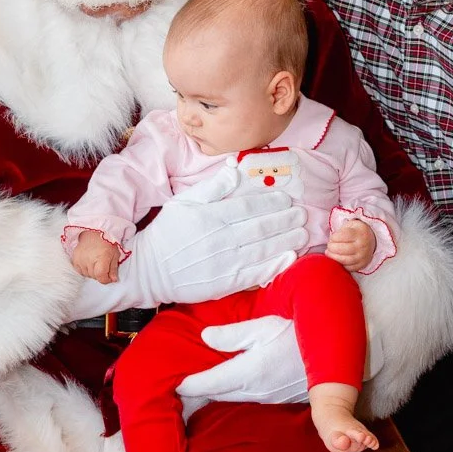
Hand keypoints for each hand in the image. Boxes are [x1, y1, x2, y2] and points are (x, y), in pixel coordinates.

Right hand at [72, 230, 119, 283]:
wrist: (94, 231)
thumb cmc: (106, 241)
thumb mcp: (115, 254)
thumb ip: (113, 268)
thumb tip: (113, 279)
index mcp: (101, 258)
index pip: (101, 276)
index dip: (105, 280)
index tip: (108, 278)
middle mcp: (89, 259)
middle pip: (94, 276)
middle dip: (100, 275)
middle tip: (103, 267)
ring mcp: (81, 259)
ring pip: (86, 274)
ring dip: (92, 272)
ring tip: (96, 263)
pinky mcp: (75, 258)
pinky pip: (79, 271)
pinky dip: (84, 269)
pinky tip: (89, 263)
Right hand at [125, 185, 308, 307]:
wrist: (149, 269)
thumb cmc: (167, 233)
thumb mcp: (184, 202)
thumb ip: (211, 187)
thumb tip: (234, 168)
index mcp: (211, 216)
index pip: (249, 207)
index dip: (271, 202)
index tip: (287, 199)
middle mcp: (220, 238)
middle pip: (261, 227)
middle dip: (286, 219)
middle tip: (303, 214)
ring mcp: (224, 262)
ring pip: (263, 249)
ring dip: (287, 240)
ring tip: (302, 233)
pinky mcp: (225, 283)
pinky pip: (256, 274)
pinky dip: (275, 266)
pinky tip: (289, 257)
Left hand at [178, 315, 308, 407]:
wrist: (335, 350)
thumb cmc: (297, 331)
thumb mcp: (262, 326)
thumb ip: (231, 334)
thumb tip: (205, 337)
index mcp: (247, 372)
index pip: (208, 384)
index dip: (188, 384)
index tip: (173, 382)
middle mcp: (256, 391)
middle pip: (218, 394)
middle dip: (199, 390)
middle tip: (182, 384)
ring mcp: (269, 398)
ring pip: (234, 397)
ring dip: (218, 391)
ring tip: (202, 382)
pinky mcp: (280, 399)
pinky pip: (250, 397)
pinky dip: (236, 391)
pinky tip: (233, 382)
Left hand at [326, 220, 375, 272]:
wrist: (371, 240)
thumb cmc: (356, 232)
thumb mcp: (350, 225)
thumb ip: (341, 231)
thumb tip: (330, 241)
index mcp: (360, 233)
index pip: (343, 236)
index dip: (334, 237)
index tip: (332, 238)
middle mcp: (363, 246)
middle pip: (343, 249)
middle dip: (332, 248)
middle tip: (329, 246)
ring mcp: (363, 257)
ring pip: (344, 260)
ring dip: (333, 257)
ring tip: (329, 253)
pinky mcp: (362, 265)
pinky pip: (348, 268)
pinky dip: (340, 264)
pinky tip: (336, 259)